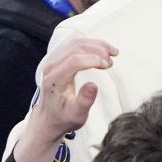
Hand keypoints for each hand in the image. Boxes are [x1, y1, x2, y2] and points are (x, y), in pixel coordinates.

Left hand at [12, 39, 115, 161]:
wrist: (49, 118)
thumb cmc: (63, 118)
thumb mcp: (77, 115)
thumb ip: (85, 101)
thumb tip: (93, 84)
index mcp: (54, 80)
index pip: (74, 61)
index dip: (93, 59)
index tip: (108, 65)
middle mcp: (51, 68)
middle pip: (75, 48)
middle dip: (97, 50)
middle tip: (112, 60)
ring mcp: (53, 62)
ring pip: (75, 44)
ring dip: (96, 45)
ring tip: (112, 53)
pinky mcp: (58, 60)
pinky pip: (74, 46)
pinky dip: (90, 45)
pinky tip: (103, 51)